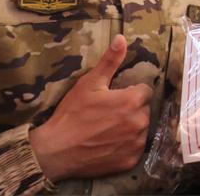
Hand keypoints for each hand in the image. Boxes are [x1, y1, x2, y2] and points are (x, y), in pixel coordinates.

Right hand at [29, 35, 152, 180]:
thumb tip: (121, 38)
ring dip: (130, 128)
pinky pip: (135, 148)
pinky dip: (126, 146)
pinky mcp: (130, 161)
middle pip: (143, 110)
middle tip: (109, 114)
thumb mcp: (89, 83)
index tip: (115, 98)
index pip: (144, 91)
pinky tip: (109, 144)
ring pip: (141, 129)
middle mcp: (139, 122)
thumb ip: (110, 61)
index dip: (129, 93)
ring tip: (108, 129)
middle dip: (131, 110)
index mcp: (132, 101)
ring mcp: (136, 144)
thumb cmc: (71, 114)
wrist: (54, 151)